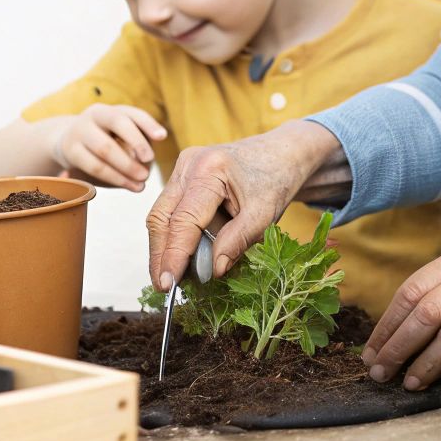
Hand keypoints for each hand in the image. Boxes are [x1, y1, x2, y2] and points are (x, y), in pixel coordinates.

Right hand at [49, 104, 166, 191]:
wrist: (67, 144)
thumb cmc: (103, 141)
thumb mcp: (118, 136)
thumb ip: (137, 141)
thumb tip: (152, 153)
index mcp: (110, 109)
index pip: (131, 112)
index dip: (148, 123)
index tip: (162, 137)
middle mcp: (94, 115)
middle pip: (117, 122)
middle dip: (137, 142)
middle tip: (150, 162)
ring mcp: (80, 131)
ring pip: (105, 147)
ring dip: (126, 167)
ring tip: (142, 182)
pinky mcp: (71, 151)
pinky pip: (94, 166)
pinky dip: (114, 178)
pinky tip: (128, 185)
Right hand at [146, 120, 342, 290]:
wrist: (280, 153)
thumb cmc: (275, 180)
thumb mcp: (264, 215)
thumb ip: (237, 241)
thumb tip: (213, 271)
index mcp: (209, 169)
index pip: (183, 221)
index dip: (173, 255)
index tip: (168, 285)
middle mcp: (188, 164)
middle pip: (161, 216)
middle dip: (160, 254)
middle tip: (164, 286)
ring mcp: (183, 167)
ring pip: (161, 214)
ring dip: (165, 246)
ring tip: (172, 275)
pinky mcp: (183, 174)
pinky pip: (170, 209)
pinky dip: (174, 234)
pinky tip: (182, 255)